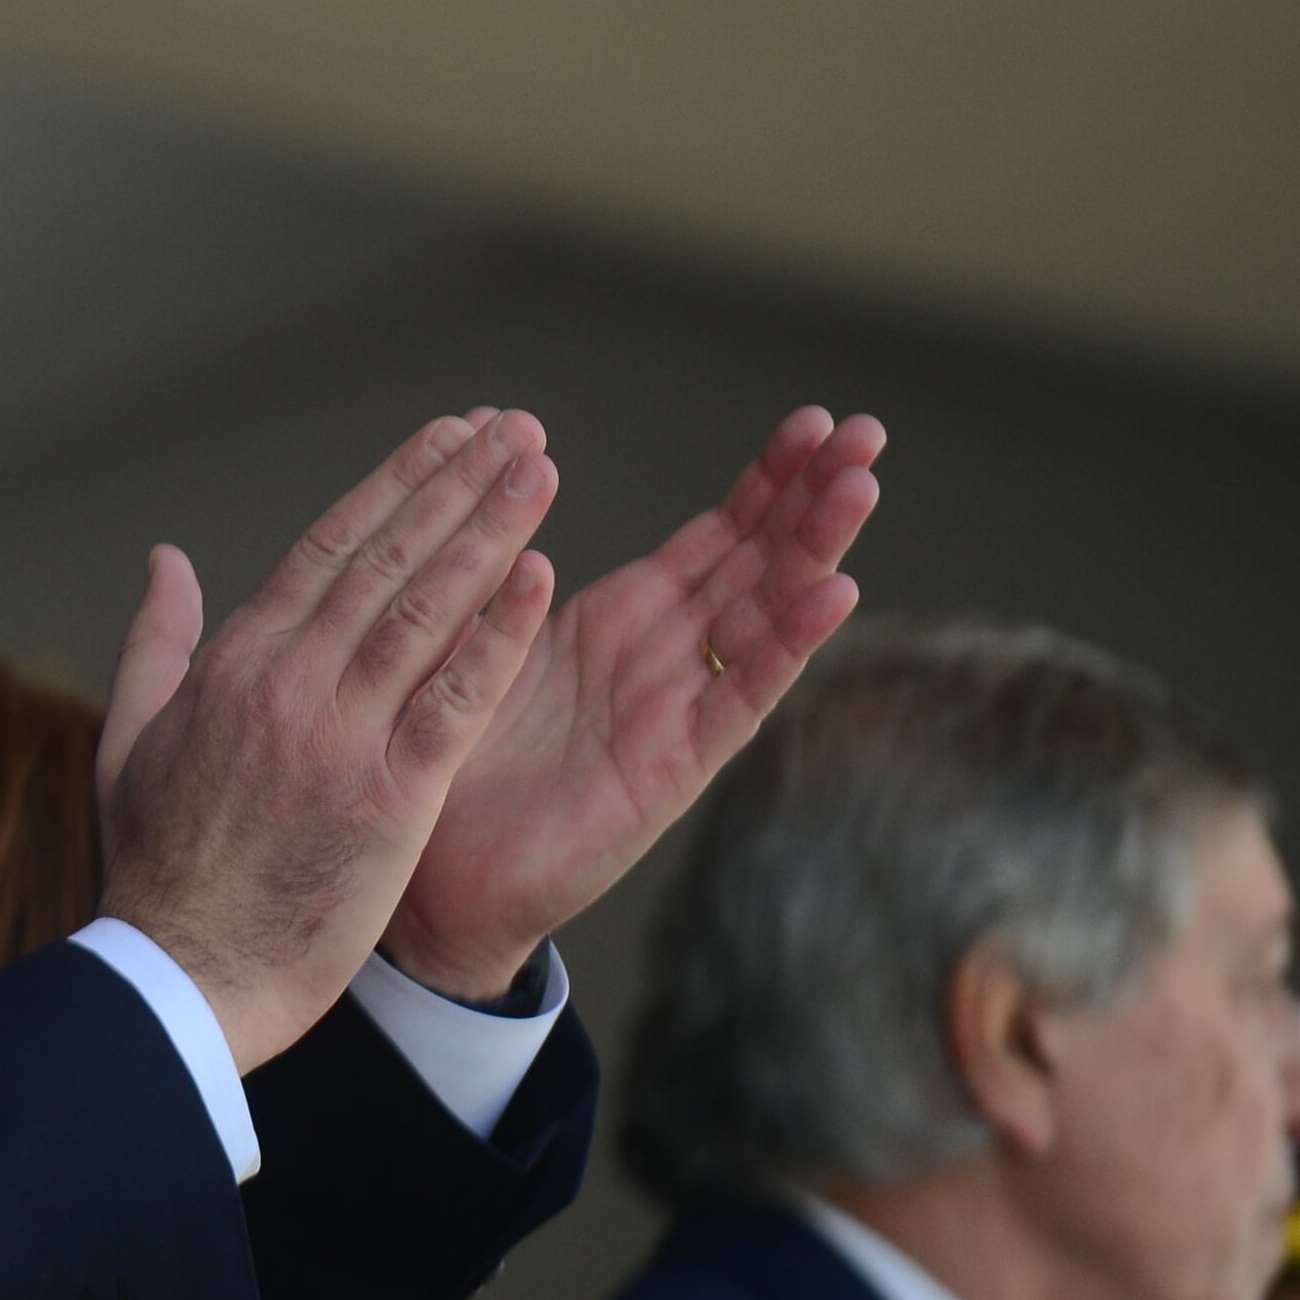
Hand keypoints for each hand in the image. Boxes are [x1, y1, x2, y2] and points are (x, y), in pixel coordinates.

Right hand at [91, 412, 560, 1067]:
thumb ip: (156, 639)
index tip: (445, 436)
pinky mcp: (386, 797)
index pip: (327, 547)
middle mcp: (286, 681)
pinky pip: (454, 701)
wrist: (178, 971)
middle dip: (456, 485)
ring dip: (487, 533)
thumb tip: (166, 558)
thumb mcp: (131, 735)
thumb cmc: (155, 868)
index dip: (393, 485)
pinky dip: (497, 636)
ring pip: (425, 610)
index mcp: (233, 662)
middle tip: (514, 427)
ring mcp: (337, 735)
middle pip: (386, 559)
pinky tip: (538, 579)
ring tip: (539, 472)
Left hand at [385, 409, 883, 999]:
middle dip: (813, 499)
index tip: (816, 421)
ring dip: (812, 554)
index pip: (715, 538)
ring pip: (762, 620)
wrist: (430, 878)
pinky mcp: (669, 771)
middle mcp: (663, 662)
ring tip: (859, 488)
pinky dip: (783, 646)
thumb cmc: (452, 757)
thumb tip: (507, 470)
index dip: (767, 482)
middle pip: (758, 567)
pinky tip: (830, 595)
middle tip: (869, 431)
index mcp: (620, 622)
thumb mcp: (479, 641)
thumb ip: (508, 573)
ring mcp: (675, 714)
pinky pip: (736, 700)